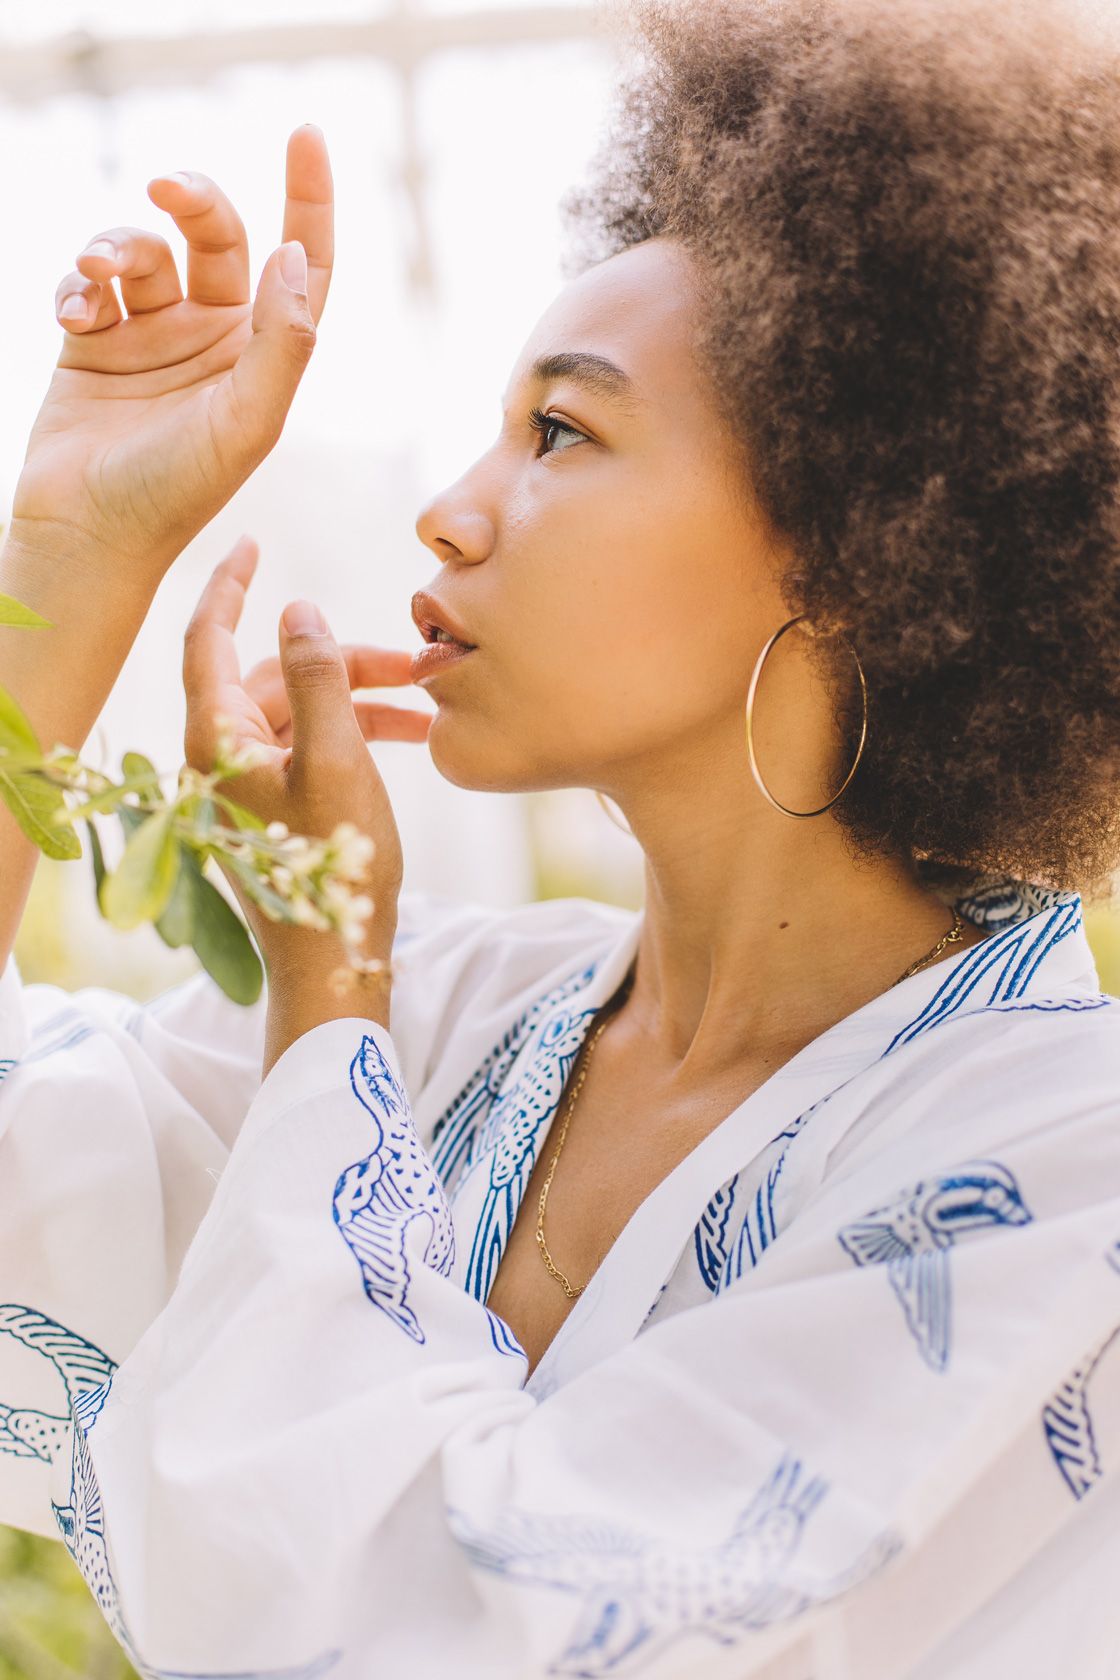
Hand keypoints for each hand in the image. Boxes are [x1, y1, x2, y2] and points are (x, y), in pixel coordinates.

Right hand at [11, 127, 332, 577]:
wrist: (88, 533)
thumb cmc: (176, 491)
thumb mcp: (247, 422)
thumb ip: (281, 342)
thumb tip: (294, 256)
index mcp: (263, 355)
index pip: (300, 262)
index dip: (309, 199)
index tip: (305, 134)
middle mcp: (213, 339)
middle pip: (217, 235)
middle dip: (194, 199)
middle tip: (167, 189)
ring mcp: (152, 337)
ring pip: (142, 250)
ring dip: (116, 244)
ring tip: (96, 273)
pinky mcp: (93, 342)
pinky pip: (87, 282)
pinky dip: (76, 285)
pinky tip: (74, 316)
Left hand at [181, 536, 431, 1008]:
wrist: (335, 963)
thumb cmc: (334, 866)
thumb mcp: (336, 758)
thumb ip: (319, 678)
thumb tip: (299, 610)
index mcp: (215, 738)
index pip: (206, 637)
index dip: (228, 585)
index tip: (252, 542)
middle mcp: (220, 757)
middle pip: (272, 677)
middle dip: (343, 660)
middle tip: (414, 661)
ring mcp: (246, 785)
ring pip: (300, 712)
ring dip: (361, 700)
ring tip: (428, 702)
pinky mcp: (275, 809)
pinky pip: (311, 747)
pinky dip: (356, 734)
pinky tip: (412, 739)